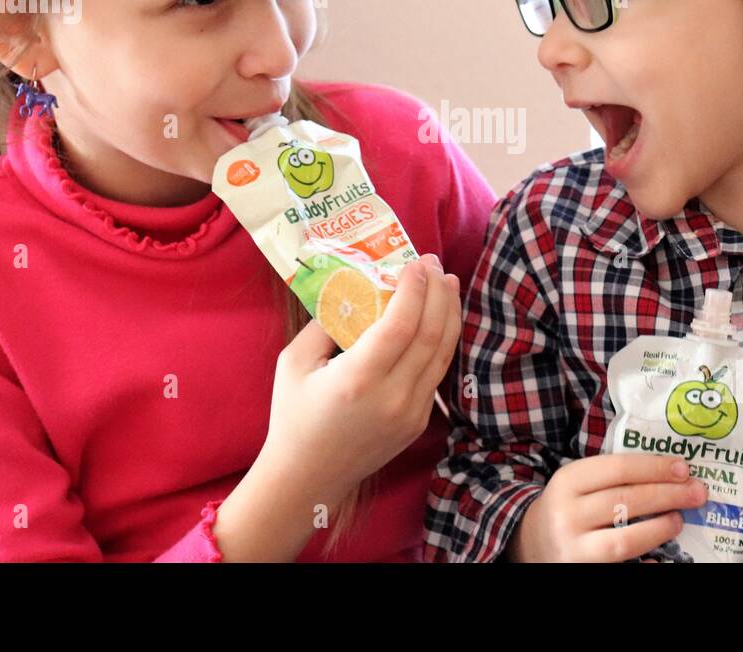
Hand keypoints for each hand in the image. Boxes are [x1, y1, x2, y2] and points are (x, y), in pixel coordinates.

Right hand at [258, 254, 461, 509]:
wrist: (307, 479)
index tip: (417, 263)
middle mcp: (392, 398)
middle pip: (431, 334)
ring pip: (443, 353)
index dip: (415, 290)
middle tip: (434, 263)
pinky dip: (443, 340)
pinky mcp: (419, 422)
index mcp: (358, 380)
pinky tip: (440, 319)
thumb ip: (323, 323)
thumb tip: (352, 288)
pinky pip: (437, 373)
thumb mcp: (294, 363)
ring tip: (448, 283)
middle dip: (438, 293)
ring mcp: (411, 413)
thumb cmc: (293, 416)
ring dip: (449, 313)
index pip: (402, 326)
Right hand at [507, 454, 706, 561]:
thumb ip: (613, 476)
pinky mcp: (580, 570)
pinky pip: (620, 567)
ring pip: (625, 539)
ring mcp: (573, 548)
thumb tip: (672, 473)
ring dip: (660, 527)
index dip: (655, 467)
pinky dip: (644, 562)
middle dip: (668, 494)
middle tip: (698, 492)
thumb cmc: (568, 506)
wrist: (532, 542)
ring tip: (679, 520)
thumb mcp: (579, 483)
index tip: (684, 467)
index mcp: (568, 481)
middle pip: (626, 500)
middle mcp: (567, 514)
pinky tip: (660, 558)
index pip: (618, 468)